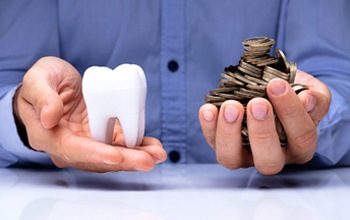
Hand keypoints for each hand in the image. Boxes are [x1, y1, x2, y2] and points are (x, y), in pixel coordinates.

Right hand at [14, 56, 166, 171]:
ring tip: (157, 154)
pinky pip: (120, 143)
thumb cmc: (42, 82)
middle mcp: (69, 144)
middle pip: (98, 158)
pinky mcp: (101, 134)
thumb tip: (50, 117)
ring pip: (113, 154)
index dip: (95, 154)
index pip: (72, 150)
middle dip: (125, 161)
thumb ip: (42, 96)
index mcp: (49, 135)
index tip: (117, 156)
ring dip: (136, 156)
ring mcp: (87, 140)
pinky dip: (137, 146)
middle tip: (148, 160)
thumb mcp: (37, 79)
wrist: (52, 85)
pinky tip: (152, 146)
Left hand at [199, 70, 330, 174]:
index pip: (301, 137)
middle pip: (268, 159)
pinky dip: (208, 126)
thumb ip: (316, 98)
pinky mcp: (223, 146)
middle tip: (257, 103)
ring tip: (231, 106)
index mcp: (299, 146)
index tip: (277, 85)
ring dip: (229, 132)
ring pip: (232, 158)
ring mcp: (244, 155)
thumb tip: (307, 100)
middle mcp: (272, 157)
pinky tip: (209, 108)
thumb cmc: (293, 95)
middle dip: (261, 132)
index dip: (290, 112)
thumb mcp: (311, 92)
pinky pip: (212, 142)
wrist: (271, 91)